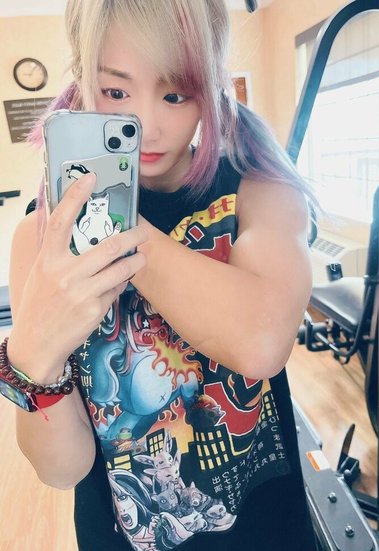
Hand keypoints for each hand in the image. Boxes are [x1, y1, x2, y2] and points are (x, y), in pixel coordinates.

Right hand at [8, 173, 146, 382]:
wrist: (37, 344)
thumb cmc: (39, 304)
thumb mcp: (38, 271)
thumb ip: (51, 244)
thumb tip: (57, 213)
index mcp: (48, 259)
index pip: (62, 220)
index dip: (75, 196)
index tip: (90, 178)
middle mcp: (65, 274)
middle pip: (108, 246)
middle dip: (132, 236)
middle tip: (143, 231)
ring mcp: (82, 293)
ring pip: (120, 268)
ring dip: (135, 260)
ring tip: (141, 256)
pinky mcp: (95, 310)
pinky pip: (117, 289)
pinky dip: (121, 283)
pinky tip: (119, 283)